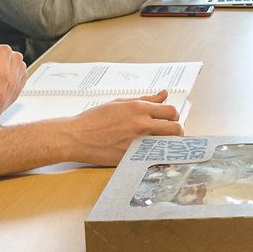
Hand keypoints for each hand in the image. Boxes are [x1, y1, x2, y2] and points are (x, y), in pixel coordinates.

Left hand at [0, 45, 26, 115]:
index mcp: (1, 52)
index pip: (3, 77)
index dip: (0, 94)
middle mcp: (13, 57)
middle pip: (11, 83)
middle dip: (2, 100)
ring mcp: (20, 65)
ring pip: (16, 88)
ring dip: (6, 102)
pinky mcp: (21, 75)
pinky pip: (18, 91)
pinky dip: (9, 100)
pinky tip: (1, 103)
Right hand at [64, 92, 182, 165]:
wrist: (76, 137)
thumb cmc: (95, 119)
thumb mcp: (120, 103)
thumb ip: (145, 99)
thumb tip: (164, 94)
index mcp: (139, 109)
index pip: (171, 112)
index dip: (173, 116)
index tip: (169, 120)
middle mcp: (141, 125)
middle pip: (176, 128)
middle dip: (176, 130)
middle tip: (169, 133)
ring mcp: (137, 143)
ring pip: (167, 144)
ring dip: (168, 144)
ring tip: (161, 143)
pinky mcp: (131, 158)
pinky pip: (152, 157)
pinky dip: (154, 155)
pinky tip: (148, 154)